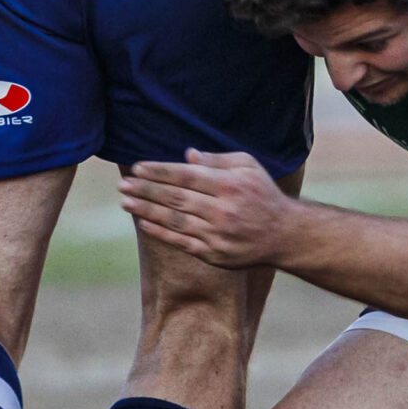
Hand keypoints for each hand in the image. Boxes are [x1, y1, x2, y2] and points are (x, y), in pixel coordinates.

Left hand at [119, 150, 291, 267]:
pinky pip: (182, 242)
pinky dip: (161, 232)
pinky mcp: (215, 254)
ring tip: (126, 202)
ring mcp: (218, 234)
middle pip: (176, 198)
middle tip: (123, 185)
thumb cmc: (262, 194)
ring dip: (146, 210)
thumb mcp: (248, 167)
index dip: (160, 172)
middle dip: (146, 190)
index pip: (186, 176)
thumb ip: (218, 160)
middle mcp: (223, 209)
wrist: (284, 234)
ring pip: (175, 220)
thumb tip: (187, 155)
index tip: (138, 168)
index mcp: (230, 184)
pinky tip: (144, 222)